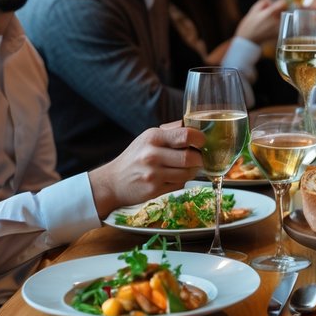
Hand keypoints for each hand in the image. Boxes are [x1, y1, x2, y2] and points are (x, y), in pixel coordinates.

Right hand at [88, 123, 204, 216]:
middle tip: (198, 158)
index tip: (202, 142)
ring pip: (188, 173)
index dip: (200, 139)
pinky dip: (182, 180)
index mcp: (153, 137)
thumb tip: (194, 125)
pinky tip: (174, 176)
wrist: (112, 182)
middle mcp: (152, 155)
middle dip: (199, 158)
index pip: (186, 135)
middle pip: (190, 157)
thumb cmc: (135, 157)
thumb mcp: (148, 138)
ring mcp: (153, 174)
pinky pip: (180, 184)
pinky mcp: (155, 190)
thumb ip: (171, 131)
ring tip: (187, 167)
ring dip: (193, 170)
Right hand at [235, 0, 285, 45]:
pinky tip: (269, 25)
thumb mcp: (253, 10)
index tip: (276, 2)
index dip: (280, 1)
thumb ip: (263, 2)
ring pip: (284, 17)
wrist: (247, 40)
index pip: (283, 2)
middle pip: (284, 9)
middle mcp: (277, 19)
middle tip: (270, 11)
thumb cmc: (248, 25)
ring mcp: (278, 27)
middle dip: (279, 8)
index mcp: (270, 12)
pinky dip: (278, 23)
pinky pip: (282, 25)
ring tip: (268, 19)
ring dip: (279, 16)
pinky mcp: (278, 33)